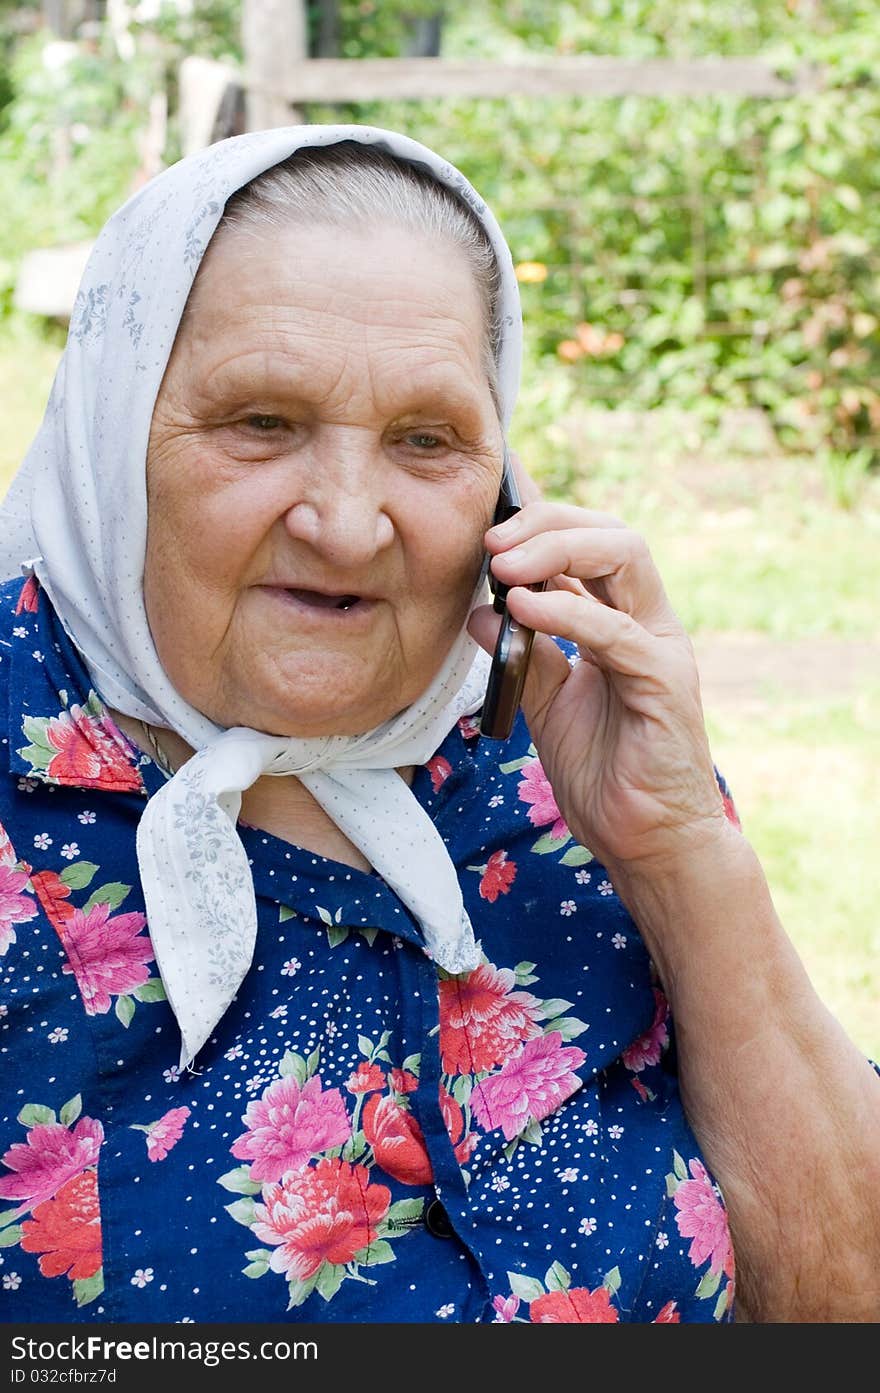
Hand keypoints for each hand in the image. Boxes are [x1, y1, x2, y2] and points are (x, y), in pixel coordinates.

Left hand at [468, 498, 730, 872]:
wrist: (647, 841)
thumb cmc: (605, 773)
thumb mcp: (548, 703)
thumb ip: (522, 656)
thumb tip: (479, 611)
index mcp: (624, 622)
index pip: (592, 544)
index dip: (542, 527)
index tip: (487, 538)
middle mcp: (648, 623)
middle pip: (612, 534)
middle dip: (548, 523)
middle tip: (491, 542)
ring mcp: (661, 648)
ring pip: (625, 557)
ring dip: (556, 550)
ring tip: (502, 564)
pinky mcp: (664, 682)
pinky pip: (616, 630)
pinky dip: (566, 610)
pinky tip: (522, 607)